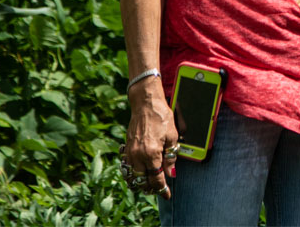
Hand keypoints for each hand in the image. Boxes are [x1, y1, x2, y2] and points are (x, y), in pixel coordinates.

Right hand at [122, 80, 178, 197]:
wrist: (145, 104)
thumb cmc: (161, 117)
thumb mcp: (172, 136)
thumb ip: (170, 157)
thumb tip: (170, 173)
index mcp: (151, 153)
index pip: (156, 178)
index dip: (162, 188)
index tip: (167, 194)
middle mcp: (138, 155)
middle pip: (143, 180)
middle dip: (151, 187)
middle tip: (160, 190)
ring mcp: (130, 152)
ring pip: (133, 175)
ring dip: (141, 182)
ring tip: (149, 184)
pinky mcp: (126, 148)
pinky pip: (128, 166)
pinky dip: (134, 173)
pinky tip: (140, 173)